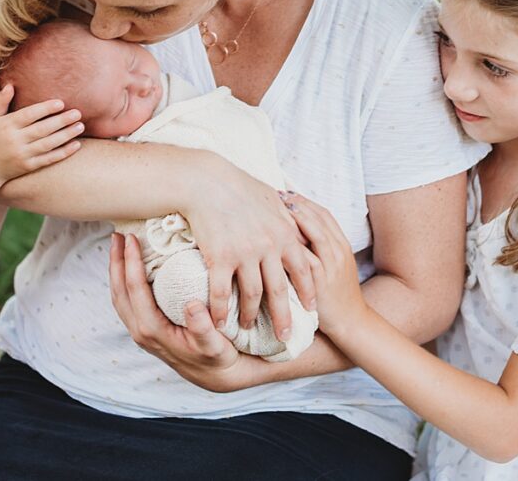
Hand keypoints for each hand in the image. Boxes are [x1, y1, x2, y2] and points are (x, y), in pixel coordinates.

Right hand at [0, 85, 82, 185]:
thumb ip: (0, 102)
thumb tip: (10, 85)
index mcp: (7, 125)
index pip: (28, 115)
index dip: (45, 109)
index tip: (61, 103)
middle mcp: (14, 140)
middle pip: (42, 129)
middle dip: (61, 121)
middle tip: (77, 113)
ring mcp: (22, 155)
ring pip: (48, 144)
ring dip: (66, 135)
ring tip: (80, 126)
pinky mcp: (28, 167)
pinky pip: (48, 159)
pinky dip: (63, 153)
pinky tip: (77, 145)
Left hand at [109, 232, 266, 392]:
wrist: (218, 376)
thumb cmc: (218, 357)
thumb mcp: (216, 346)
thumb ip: (204, 329)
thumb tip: (192, 306)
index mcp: (153, 331)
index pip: (135, 290)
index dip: (131, 262)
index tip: (132, 238)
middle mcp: (141, 331)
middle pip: (119, 290)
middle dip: (116, 261)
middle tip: (118, 234)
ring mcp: (141, 331)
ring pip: (119, 295)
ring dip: (117, 269)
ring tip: (119, 245)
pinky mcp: (146, 328)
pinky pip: (127, 300)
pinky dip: (124, 280)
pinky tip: (131, 265)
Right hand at [181, 163, 316, 342]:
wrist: (207, 181)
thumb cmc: (239, 186)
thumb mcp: (272, 199)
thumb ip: (287, 217)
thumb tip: (298, 226)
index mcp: (284, 233)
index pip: (302, 270)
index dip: (307, 292)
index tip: (311, 309)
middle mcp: (268, 247)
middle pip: (280, 291)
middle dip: (283, 317)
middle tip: (285, 336)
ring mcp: (244, 254)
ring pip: (252, 295)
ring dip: (250, 315)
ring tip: (247, 327)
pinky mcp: (219, 258)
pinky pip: (222, 292)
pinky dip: (220, 310)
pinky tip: (219, 322)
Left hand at [281, 193, 364, 336]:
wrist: (351, 320)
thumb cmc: (336, 291)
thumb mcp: (333, 264)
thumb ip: (319, 246)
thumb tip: (295, 228)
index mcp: (341, 245)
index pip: (324, 214)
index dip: (305, 201)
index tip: (287, 191)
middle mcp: (338, 251)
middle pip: (319, 219)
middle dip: (299, 204)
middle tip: (278, 193)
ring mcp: (331, 266)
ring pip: (316, 234)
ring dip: (298, 219)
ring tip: (279, 209)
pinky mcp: (321, 282)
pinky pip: (309, 260)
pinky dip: (296, 246)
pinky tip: (279, 238)